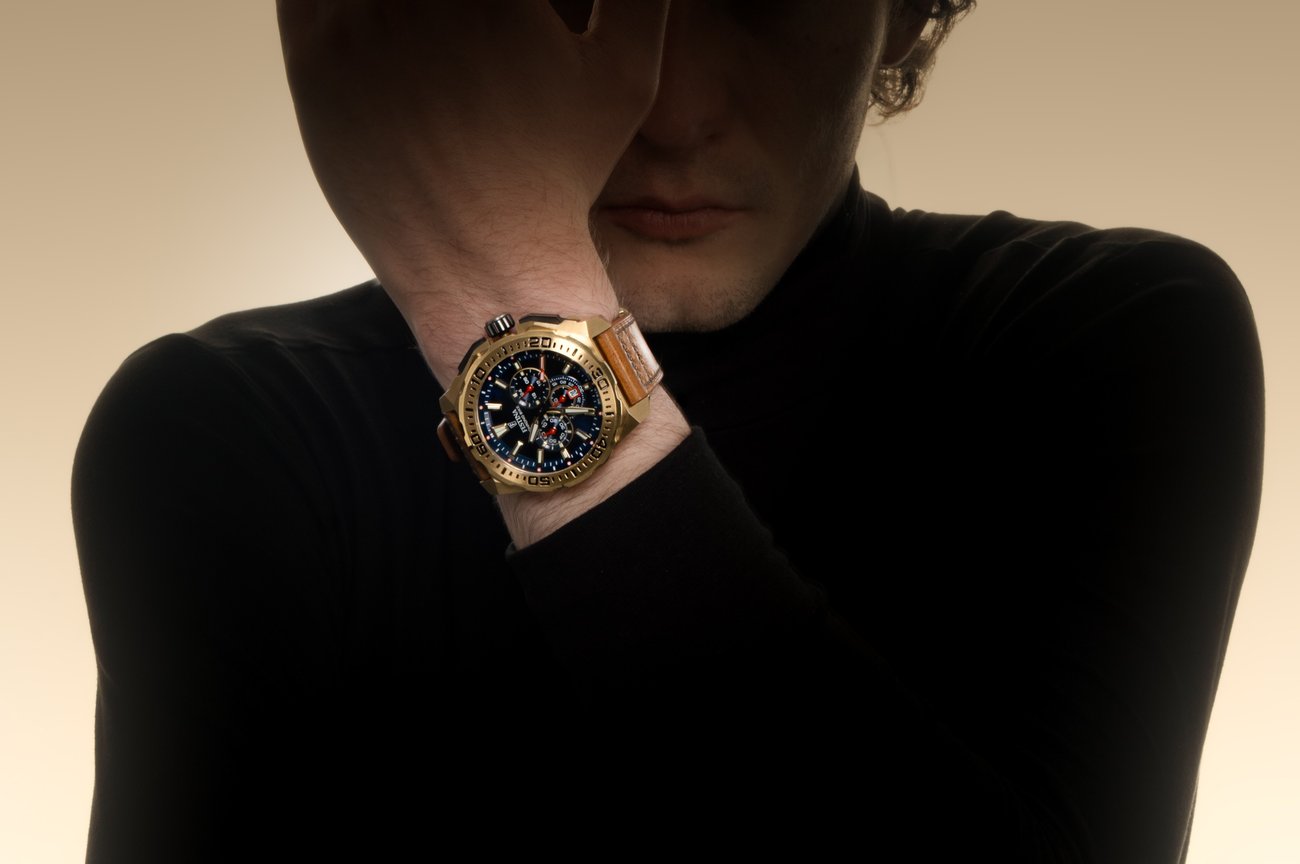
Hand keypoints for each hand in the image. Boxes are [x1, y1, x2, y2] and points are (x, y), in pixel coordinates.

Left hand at [276, 0, 672, 381]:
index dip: (497, 3)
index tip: (503, 15)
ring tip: (425, 35)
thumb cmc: (563, 172)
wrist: (492, 264)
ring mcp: (352, 17)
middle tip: (462, 29)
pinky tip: (382, 35)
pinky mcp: (312, 56)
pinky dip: (332, 3)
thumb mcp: (628, 69)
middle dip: (441, 9)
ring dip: (387, 6)